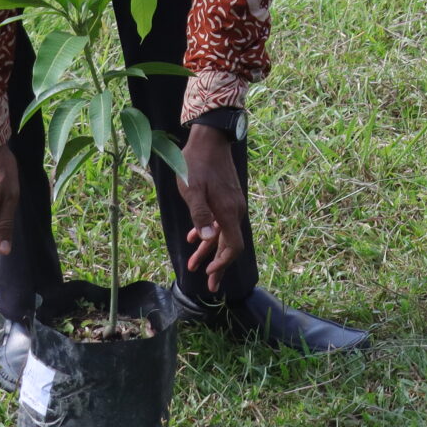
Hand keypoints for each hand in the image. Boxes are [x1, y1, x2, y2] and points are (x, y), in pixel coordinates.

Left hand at [179, 123, 247, 276]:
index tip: (210, 274)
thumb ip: (200, 216)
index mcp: (228, 212)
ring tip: (194, 265)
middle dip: (218, 266)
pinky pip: (220, 222)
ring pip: (223, 234)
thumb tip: (208, 239)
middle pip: (230, 245)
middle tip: (210, 285)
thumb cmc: (198, 165)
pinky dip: (209, 234)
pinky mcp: (226, 198)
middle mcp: (234, 211)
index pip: (232, 246)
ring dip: (209, 251)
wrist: (210, 140)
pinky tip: (196, 239)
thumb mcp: (193, 191)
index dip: (223, 263)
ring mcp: (231, 204)